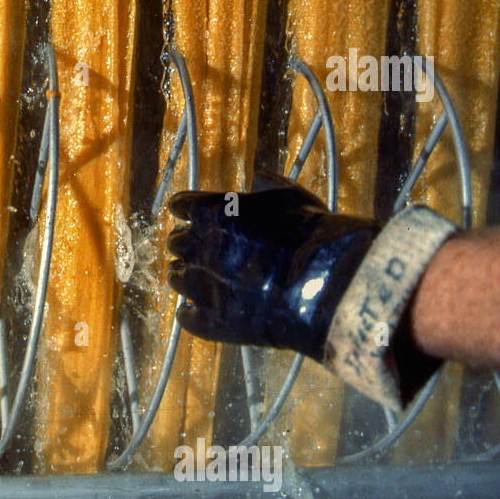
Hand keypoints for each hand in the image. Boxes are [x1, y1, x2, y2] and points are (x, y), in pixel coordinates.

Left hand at [166, 173, 380, 360]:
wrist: (324, 285)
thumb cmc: (309, 235)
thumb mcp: (291, 197)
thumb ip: (268, 187)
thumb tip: (259, 178)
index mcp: (209, 211)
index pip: (179, 205)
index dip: (189, 211)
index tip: (197, 217)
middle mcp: (194, 246)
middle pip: (175, 242)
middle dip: (190, 244)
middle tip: (210, 251)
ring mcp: (197, 286)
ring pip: (176, 278)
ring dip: (190, 277)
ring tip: (213, 282)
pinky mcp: (206, 320)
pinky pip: (184, 316)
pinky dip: (195, 313)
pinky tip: (211, 313)